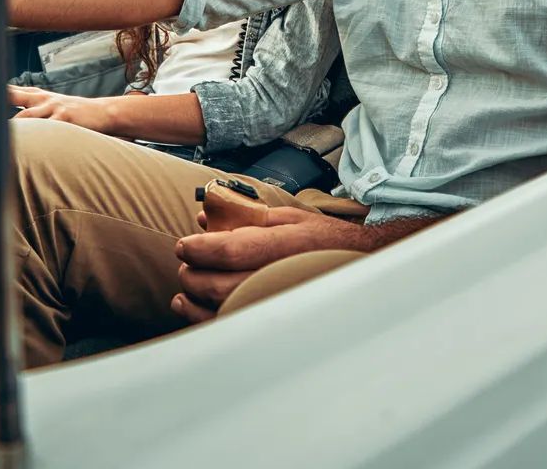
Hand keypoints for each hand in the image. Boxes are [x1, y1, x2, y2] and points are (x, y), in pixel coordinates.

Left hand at [0, 84, 115, 132]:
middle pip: (7, 94)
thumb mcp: (47, 110)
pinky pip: (45, 130)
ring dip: (4, 127)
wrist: (103, 113)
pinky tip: (21, 146)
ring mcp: (53, 107)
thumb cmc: (71, 116)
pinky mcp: (66, 119)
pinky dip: (32, 138)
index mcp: (34, 96)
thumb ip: (27, 116)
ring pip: (24, 118)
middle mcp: (41, 98)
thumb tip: (1, 128)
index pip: (3, 90)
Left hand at [171, 207, 366, 323]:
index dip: (200, 249)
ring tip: (183, 290)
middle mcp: (280, 277)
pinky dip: (206, 322)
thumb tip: (205, 217)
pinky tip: (193, 310)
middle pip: (220, 285)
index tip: (184, 246)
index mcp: (285, 245)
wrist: (362, 267)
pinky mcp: (278, 322)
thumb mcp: (289, 217)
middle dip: (193, 274)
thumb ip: (245, 217)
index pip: (232, 250)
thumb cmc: (323, 240)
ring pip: (223, 312)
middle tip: (184, 264)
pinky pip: (234, 329)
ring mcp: (278, 304)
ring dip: (193, 301)